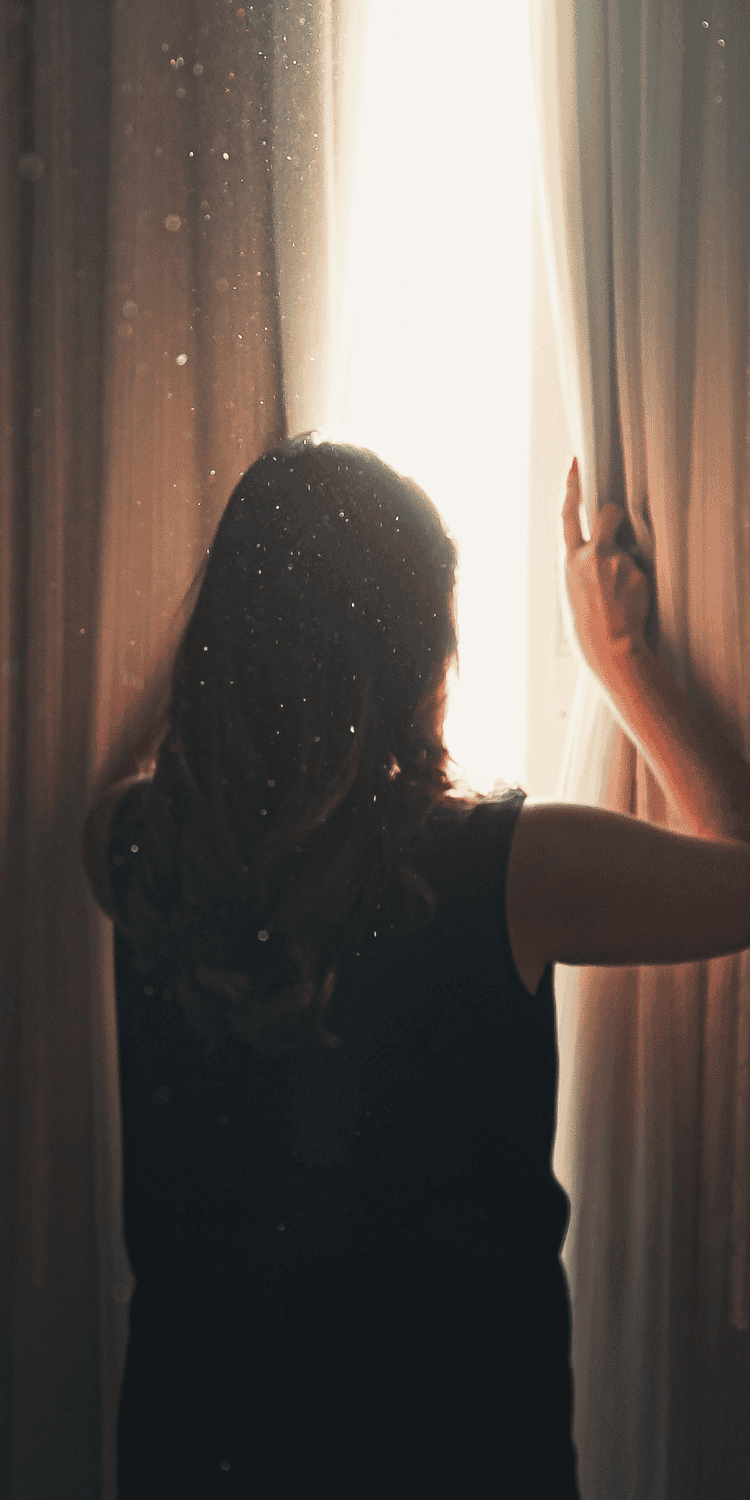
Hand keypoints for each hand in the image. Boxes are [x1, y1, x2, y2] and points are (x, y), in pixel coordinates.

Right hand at [562, 458, 651, 683]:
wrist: (609, 646)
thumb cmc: (588, 621)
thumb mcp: (572, 586)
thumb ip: (580, 559)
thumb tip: (596, 541)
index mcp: (568, 559)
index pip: (567, 513)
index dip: (571, 485)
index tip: (575, 464)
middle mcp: (590, 554)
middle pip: (607, 514)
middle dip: (614, 514)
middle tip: (617, 521)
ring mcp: (614, 561)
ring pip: (627, 547)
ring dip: (626, 561)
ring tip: (619, 591)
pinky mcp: (636, 571)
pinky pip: (640, 566)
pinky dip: (637, 579)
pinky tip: (630, 600)